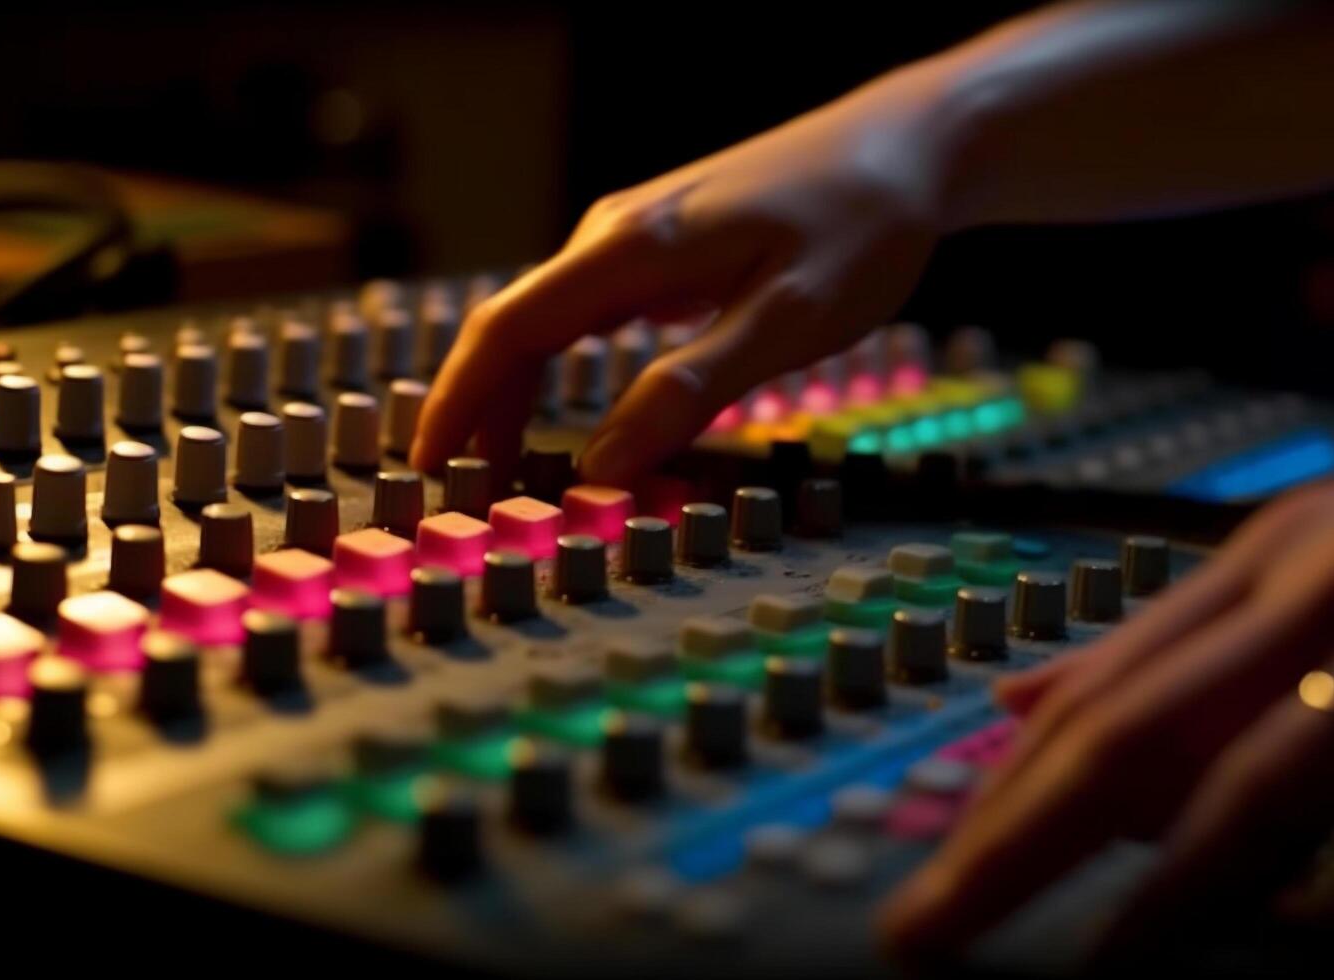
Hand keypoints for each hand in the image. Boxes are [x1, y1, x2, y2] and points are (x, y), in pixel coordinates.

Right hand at [410, 65, 961, 486]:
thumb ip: (692, 391)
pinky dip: (561, 367)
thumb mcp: (788, 320)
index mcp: (631, 248)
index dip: (456, 402)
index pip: (507, 330)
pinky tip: (569, 408)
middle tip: (459, 489)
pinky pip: (587, 313)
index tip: (424, 468)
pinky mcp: (666, 246)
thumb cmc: (862, 227)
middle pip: (514, 327)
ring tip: (503, 463)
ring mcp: (638, 235)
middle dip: (475, 407)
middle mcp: (616, 234)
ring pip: (549, 321)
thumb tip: (601, 467)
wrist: (908, 145)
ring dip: (516, 390)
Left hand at [880, 407, 1333, 954]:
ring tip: (1087, 969)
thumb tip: (1027, 695)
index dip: (1006, 789)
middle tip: (928, 929)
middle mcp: (1325, 588)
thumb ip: (1176, 637)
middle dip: (1018, 842)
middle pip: (1139, 733)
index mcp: (1264, 559)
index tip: (934, 873)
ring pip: (1263, 777)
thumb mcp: (1317, 556)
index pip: (1103, 689)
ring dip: (1162, 888)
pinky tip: (1300, 938)